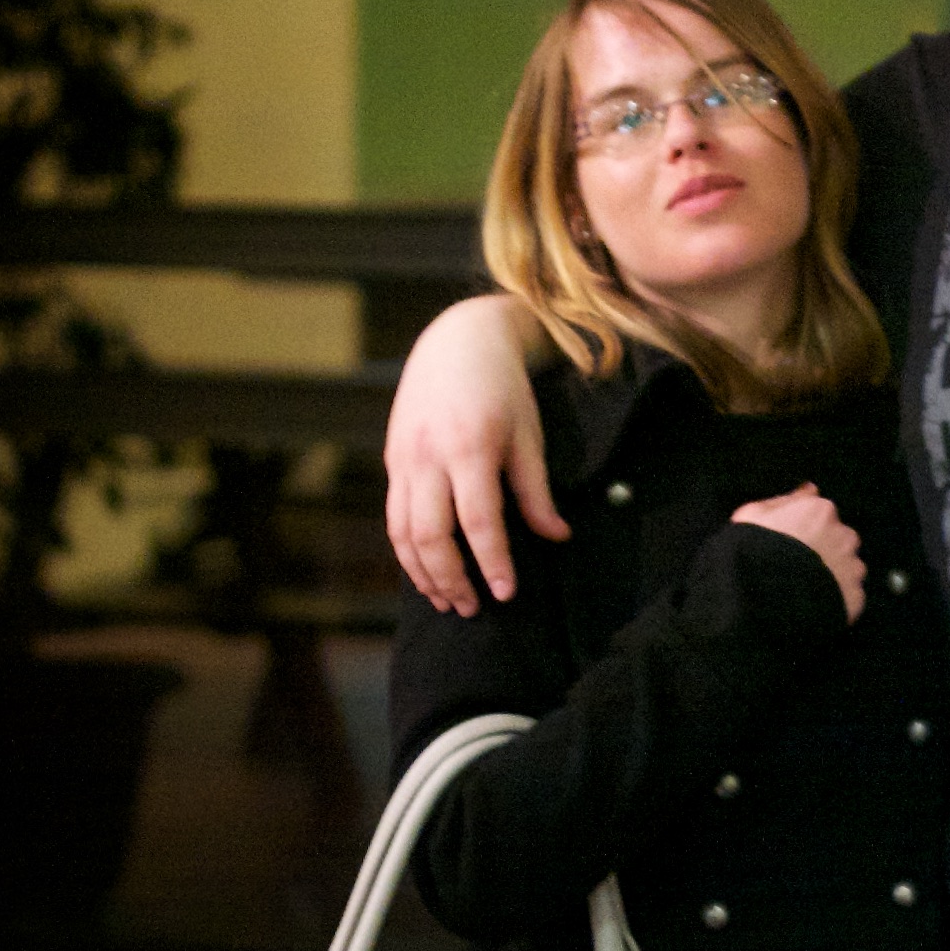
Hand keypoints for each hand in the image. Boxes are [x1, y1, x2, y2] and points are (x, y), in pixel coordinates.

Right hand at [385, 295, 559, 614]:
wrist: (457, 341)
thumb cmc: (503, 388)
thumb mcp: (528, 435)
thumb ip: (537, 491)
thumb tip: (557, 537)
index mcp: (470, 448)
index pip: (479, 521)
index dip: (492, 562)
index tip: (506, 594)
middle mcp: (429, 457)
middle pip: (430, 535)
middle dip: (450, 579)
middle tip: (472, 609)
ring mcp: (404, 459)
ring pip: (402, 532)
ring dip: (422, 573)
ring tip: (447, 600)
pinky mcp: (393, 461)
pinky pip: (394, 516)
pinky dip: (407, 549)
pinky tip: (425, 570)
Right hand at [731, 485, 865, 621]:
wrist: (764, 600)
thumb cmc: (752, 551)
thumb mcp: (752, 515)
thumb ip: (783, 500)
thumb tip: (808, 488)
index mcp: (820, 511)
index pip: (819, 513)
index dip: (802, 529)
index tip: (787, 543)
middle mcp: (844, 535)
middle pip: (836, 539)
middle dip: (822, 550)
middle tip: (796, 567)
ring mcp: (853, 567)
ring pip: (846, 566)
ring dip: (832, 574)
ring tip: (805, 588)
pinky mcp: (856, 597)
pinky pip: (848, 594)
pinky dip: (836, 597)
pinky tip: (814, 604)